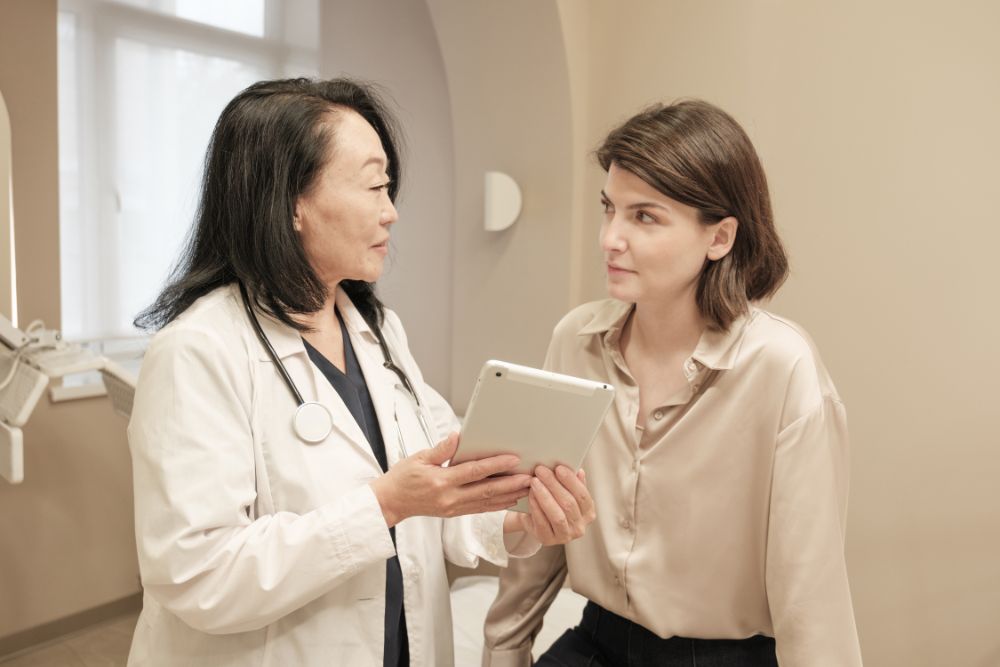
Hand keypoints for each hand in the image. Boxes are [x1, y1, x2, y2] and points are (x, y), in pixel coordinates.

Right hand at [370, 433, 531, 526]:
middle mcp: (450, 498)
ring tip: (527, 489)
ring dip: (509, 495)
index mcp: (441, 481)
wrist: (391, 503)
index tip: (513, 459)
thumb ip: (441, 449)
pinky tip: (509, 500)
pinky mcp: (454, 514)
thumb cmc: (403, 479)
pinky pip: (480, 509)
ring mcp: (453, 508)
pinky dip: (497, 505)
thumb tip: (457, 436)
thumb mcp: (419, 458)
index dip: (495, 465)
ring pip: (487, 503)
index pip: (474, 472)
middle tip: (529, 478)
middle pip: (486, 490)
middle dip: (511, 483)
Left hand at [505, 465, 594, 545]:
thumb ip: (573, 483)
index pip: (583, 496)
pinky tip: (530, 495)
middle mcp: (580, 527)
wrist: (533, 520)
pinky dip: (536, 507)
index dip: (571, 481)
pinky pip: (542, 522)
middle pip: (569, 504)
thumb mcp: (564, 492)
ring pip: (557, 515)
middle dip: (553, 484)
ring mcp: (565, 536)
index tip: (559, 467)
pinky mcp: (548, 540)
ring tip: (534, 481)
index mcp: (588, 513)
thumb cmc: (552, 502)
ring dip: (545, 496)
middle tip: (541, 470)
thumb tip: (579, 471)